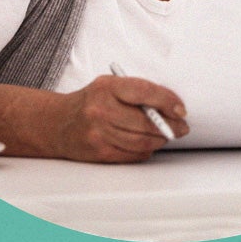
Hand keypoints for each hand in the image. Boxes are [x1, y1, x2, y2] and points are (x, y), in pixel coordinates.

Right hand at [52, 74, 188, 162]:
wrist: (58, 124)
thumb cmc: (90, 102)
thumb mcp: (109, 86)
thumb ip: (137, 93)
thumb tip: (171, 107)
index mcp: (106, 87)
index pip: (144, 92)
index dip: (167, 102)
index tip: (181, 110)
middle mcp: (101, 110)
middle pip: (146, 123)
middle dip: (170, 127)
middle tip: (181, 127)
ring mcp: (99, 134)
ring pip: (142, 142)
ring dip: (160, 140)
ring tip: (165, 135)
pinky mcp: (100, 152)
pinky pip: (133, 155)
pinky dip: (146, 150)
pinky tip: (146, 144)